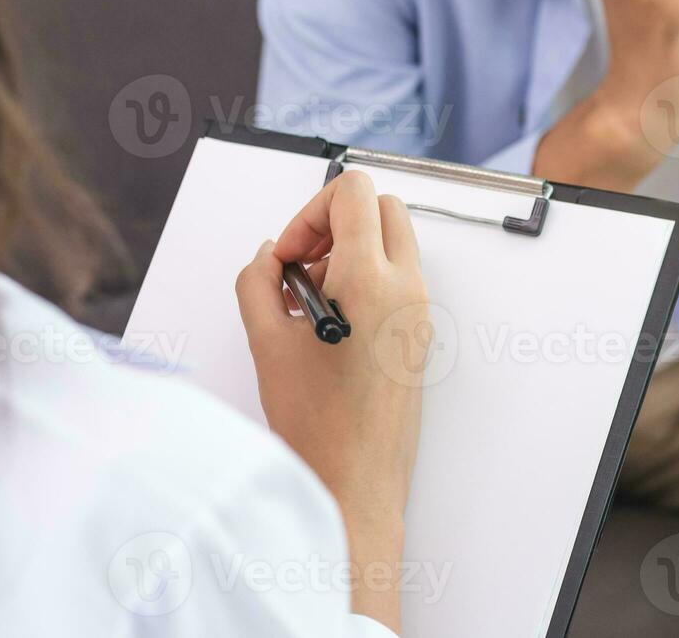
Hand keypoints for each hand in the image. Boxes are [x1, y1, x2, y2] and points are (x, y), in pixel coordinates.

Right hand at [235, 170, 428, 631]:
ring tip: (310, 304)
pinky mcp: (420, 333)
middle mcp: (406, 287)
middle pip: (382, 207)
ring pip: (393, 242)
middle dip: (335, 223)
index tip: (291, 255)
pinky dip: (365, 280)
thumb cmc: (319, 425)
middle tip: (302, 266)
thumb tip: (270, 255)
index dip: (310, 212)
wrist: (357, 485)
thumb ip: (258, 281)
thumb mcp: (266, 342)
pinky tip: (329, 327)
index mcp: (371, 278)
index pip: (354, 193)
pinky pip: (398, 278)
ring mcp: (420, 310)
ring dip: (350, 252)